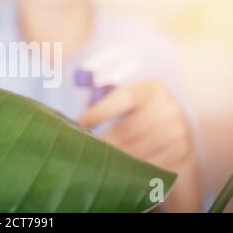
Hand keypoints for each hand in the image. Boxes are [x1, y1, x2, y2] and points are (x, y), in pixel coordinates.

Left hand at [79, 81, 193, 170]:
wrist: (177, 135)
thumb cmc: (142, 115)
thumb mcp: (130, 104)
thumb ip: (108, 104)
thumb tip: (82, 119)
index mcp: (152, 89)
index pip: (125, 97)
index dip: (101, 111)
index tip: (80, 123)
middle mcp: (169, 106)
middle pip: (128, 127)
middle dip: (103, 141)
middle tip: (84, 149)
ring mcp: (178, 130)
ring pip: (137, 150)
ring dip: (115, 158)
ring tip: (97, 162)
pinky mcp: (181, 152)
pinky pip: (150, 165)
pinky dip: (132, 170)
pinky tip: (118, 172)